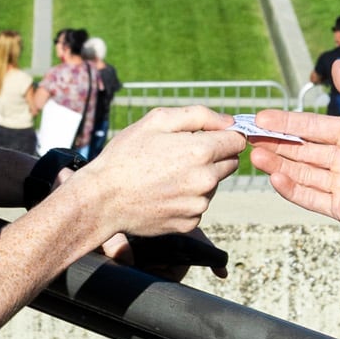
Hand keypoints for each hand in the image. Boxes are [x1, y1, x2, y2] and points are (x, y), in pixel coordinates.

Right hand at [54, 107, 243, 241]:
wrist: (102, 199)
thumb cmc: (125, 155)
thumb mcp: (157, 120)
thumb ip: (199, 115)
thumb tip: (229, 121)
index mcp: (200, 151)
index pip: (237, 141)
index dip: (224, 136)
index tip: (210, 137)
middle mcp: (206, 180)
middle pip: (230, 163)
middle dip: (213, 156)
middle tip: (181, 155)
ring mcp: (198, 204)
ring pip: (213, 185)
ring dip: (200, 178)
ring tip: (166, 175)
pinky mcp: (189, 223)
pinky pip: (198, 205)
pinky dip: (187, 199)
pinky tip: (163, 193)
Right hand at [249, 65, 339, 239]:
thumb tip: (338, 62)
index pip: (312, 126)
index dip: (285, 122)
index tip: (259, 117)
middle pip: (303, 150)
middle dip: (276, 144)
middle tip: (248, 138)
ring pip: (302, 173)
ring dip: (278, 165)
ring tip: (255, 157)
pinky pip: (312, 197)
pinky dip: (292, 189)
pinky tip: (274, 178)